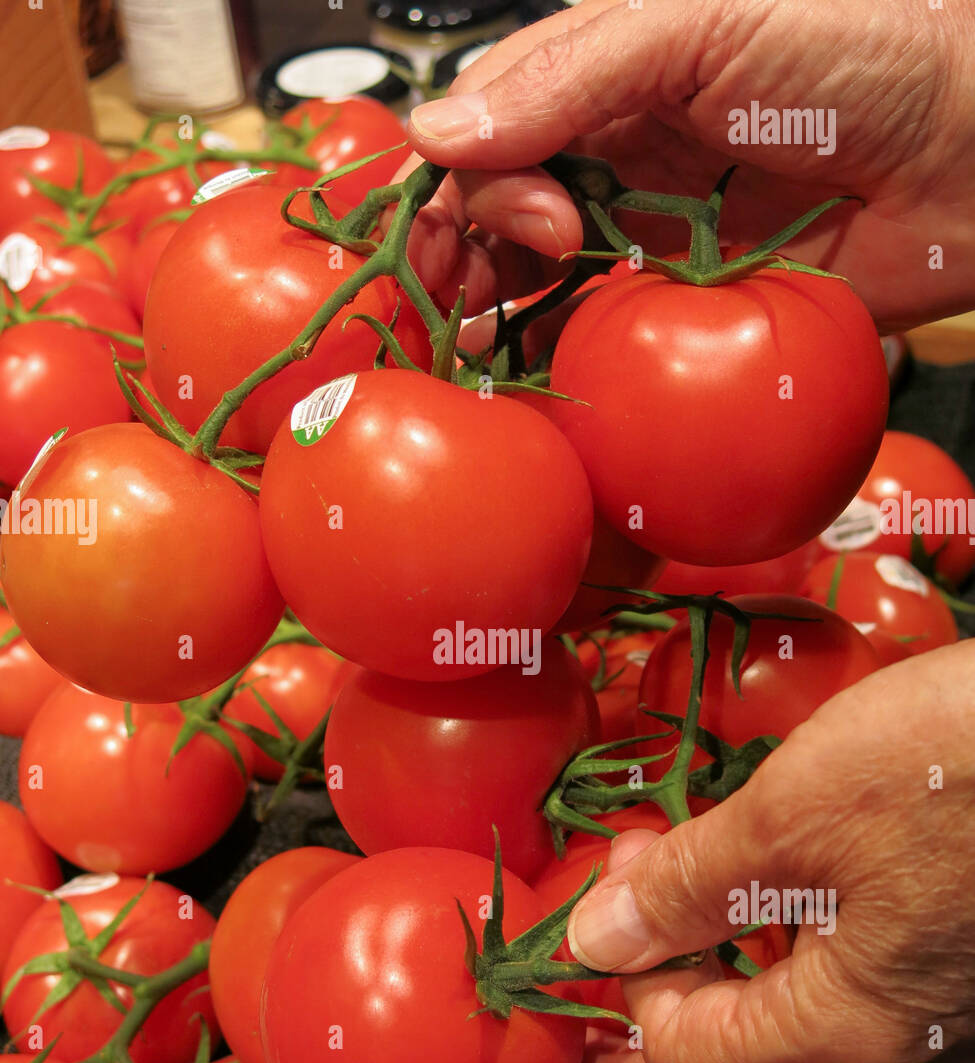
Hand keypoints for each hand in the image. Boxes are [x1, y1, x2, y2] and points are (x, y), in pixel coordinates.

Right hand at [402, 0, 974, 328]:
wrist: (970, 152)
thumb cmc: (862, 49)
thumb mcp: (701, 20)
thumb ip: (569, 72)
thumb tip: (439, 134)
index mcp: (603, 72)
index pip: (486, 126)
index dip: (468, 180)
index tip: (525, 224)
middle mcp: (613, 152)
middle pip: (495, 206)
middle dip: (461, 252)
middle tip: (460, 300)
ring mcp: (646, 233)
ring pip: (534, 274)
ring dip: (493, 306)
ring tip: (478, 341)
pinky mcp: (685, 306)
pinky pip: (602, 331)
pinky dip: (559, 349)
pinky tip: (536, 364)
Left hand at [565, 641, 974, 1062]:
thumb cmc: (959, 771)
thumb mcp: (792, 819)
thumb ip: (686, 889)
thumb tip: (591, 940)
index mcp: (840, 1035)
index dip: (609, 1008)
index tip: (567, 936)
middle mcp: (888, 1047)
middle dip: (644, 1017)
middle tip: (585, 950)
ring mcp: (927, 1010)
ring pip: (781, 1027)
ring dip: (702, 969)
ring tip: (650, 891)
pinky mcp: (948, 957)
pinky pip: (831, 984)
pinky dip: (763, 944)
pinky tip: (742, 885)